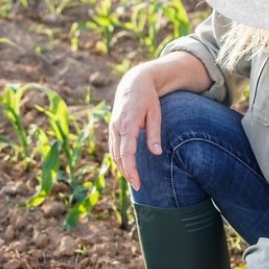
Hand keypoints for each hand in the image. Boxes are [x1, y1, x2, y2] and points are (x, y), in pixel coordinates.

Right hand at [108, 65, 162, 190]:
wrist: (133, 83)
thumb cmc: (147, 98)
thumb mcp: (155, 113)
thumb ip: (154, 134)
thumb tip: (156, 153)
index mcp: (127, 123)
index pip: (126, 153)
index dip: (131, 170)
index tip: (137, 182)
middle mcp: (116, 127)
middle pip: (118, 156)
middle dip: (127, 172)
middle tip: (138, 186)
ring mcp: (112, 127)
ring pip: (114, 153)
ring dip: (122, 168)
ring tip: (134, 180)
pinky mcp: (112, 128)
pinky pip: (113, 148)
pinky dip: (119, 159)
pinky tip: (127, 167)